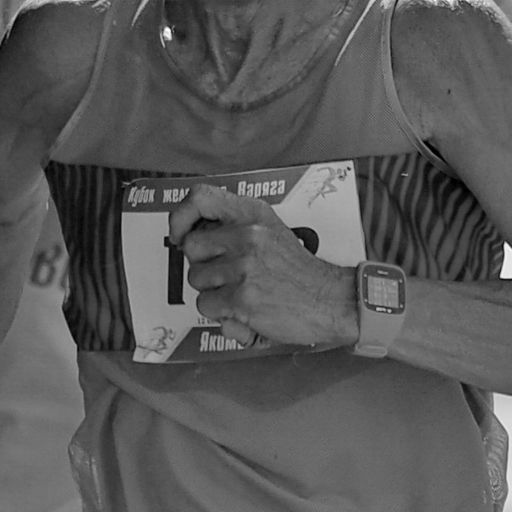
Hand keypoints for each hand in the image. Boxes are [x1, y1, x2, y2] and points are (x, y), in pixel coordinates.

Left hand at [169, 183, 357, 348]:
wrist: (331, 300)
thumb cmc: (297, 271)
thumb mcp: (270, 231)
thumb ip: (235, 227)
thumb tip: (189, 235)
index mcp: (252, 215)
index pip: (200, 198)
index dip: (181, 217)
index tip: (180, 235)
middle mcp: (247, 235)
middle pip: (191, 247)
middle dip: (202, 264)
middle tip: (225, 275)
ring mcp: (243, 266)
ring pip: (197, 279)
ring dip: (213, 292)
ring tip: (241, 293)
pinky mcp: (241, 297)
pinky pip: (208, 306)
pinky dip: (222, 314)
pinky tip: (245, 311)